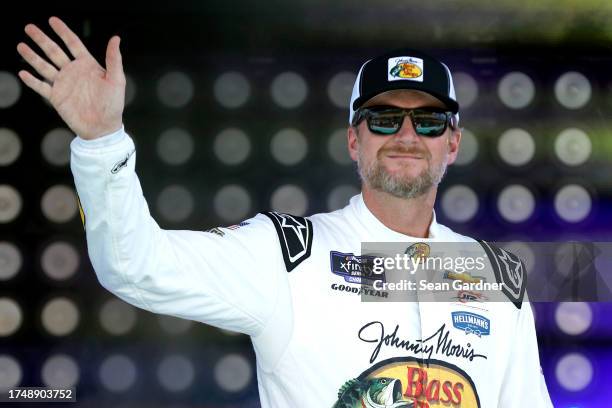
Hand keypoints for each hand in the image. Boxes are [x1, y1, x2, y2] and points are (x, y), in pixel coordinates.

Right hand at [17, 17, 124, 139]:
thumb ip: (114, 59)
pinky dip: (32, 81)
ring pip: (44, 66)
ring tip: (21, 46)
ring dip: (32, 57)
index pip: (73, 43)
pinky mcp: (57, 98)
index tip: (52, 20)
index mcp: (87, 65)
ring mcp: (63, 84)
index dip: (63, 31)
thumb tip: (115, 38)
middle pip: (54, 51)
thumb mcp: (116, 80)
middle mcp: (73, 72)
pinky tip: (23, 73)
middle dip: (42, 39)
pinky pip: (41, 87)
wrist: (103, 128)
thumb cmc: (113, 105)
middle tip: (29, 27)